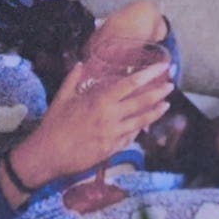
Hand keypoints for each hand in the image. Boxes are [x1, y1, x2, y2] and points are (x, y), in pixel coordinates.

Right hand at [11, 52, 173, 190]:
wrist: (48, 155)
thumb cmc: (53, 125)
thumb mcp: (61, 97)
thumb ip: (73, 79)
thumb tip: (81, 64)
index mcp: (99, 101)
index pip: (130, 85)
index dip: (148, 75)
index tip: (162, 68)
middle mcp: (110, 117)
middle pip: (141, 103)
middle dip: (158, 93)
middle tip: (170, 85)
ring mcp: (113, 135)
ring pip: (140, 122)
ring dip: (154, 113)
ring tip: (165, 105)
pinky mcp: (111, 150)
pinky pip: (130, 138)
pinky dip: (138, 130)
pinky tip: (143, 125)